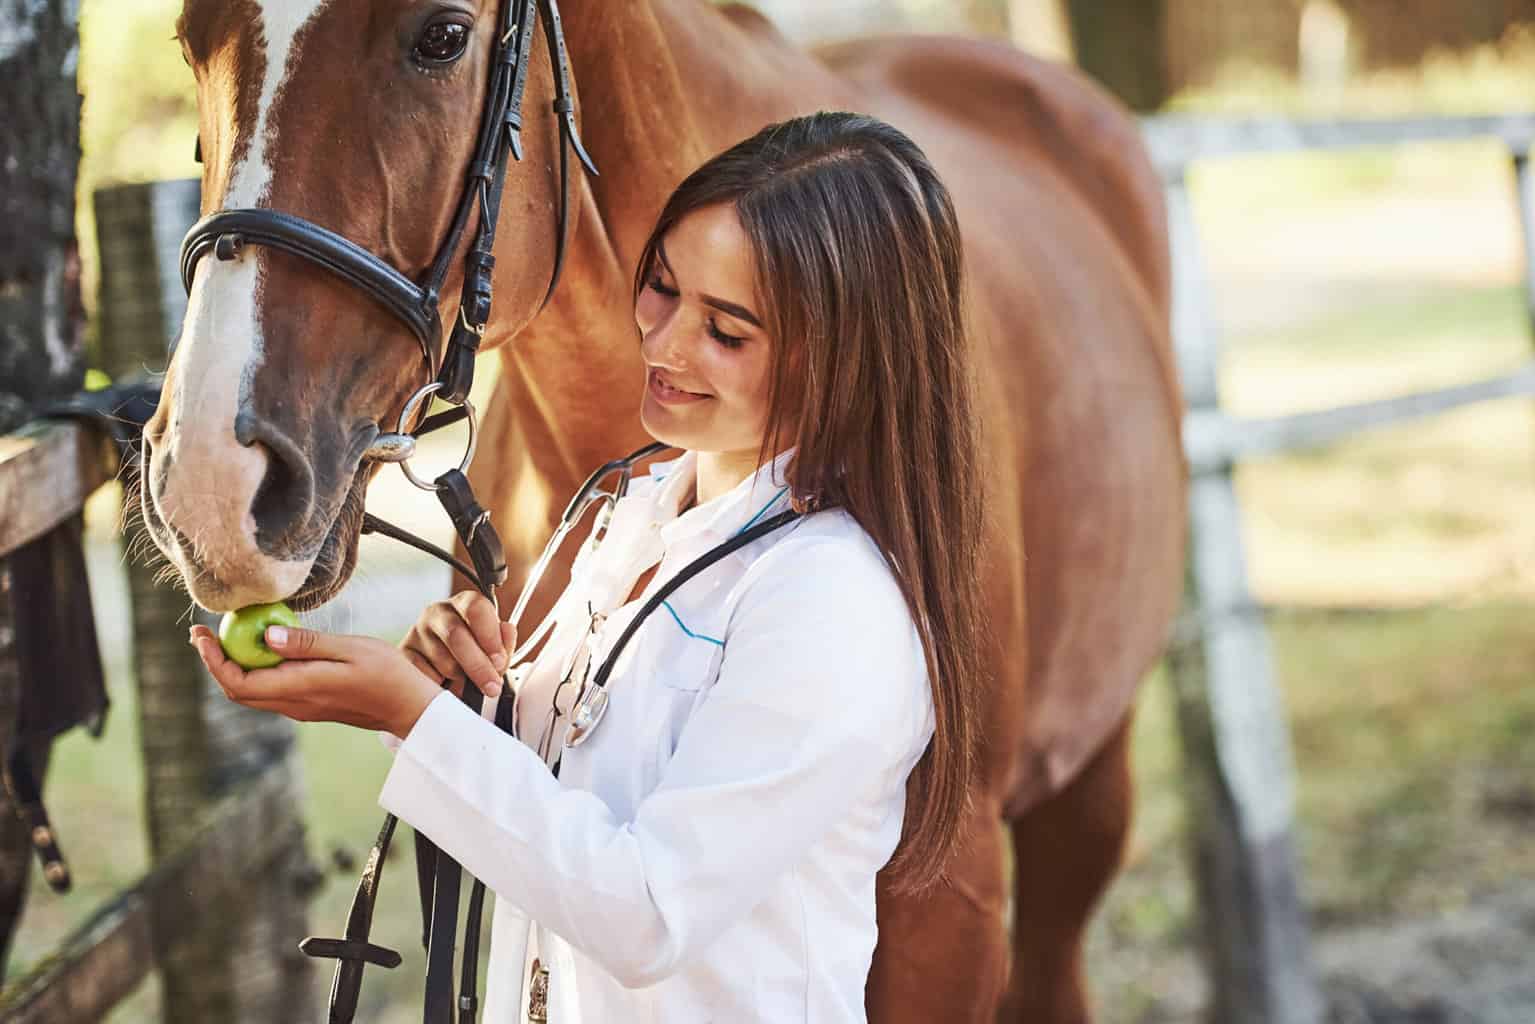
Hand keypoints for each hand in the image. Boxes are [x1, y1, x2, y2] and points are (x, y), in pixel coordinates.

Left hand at [189, 623, 443, 739]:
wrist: (408, 706)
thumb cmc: (387, 673)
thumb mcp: (351, 648)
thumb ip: (308, 643)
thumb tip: (265, 637)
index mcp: (302, 688)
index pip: (239, 683)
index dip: (213, 661)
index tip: (202, 634)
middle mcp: (295, 704)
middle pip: (237, 691)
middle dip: (214, 662)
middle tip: (202, 632)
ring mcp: (300, 708)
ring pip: (251, 692)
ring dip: (232, 666)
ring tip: (225, 636)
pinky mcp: (308, 705)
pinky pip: (269, 690)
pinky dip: (255, 670)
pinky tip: (262, 648)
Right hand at [401, 590, 516, 699]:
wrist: (445, 669)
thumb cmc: (476, 653)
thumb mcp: (495, 647)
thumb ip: (504, 642)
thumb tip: (506, 631)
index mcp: (464, 603)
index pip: (476, 608)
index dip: (490, 636)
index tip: (499, 661)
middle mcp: (437, 612)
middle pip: (456, 635)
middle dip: (478, 666)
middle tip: (492, 687)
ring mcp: (416, 632)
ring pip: (443, 661)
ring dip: (460, 679)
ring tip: (466, 682)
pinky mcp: (403, 654)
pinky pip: (424, 676)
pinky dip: (440, 687)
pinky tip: (445, 684)